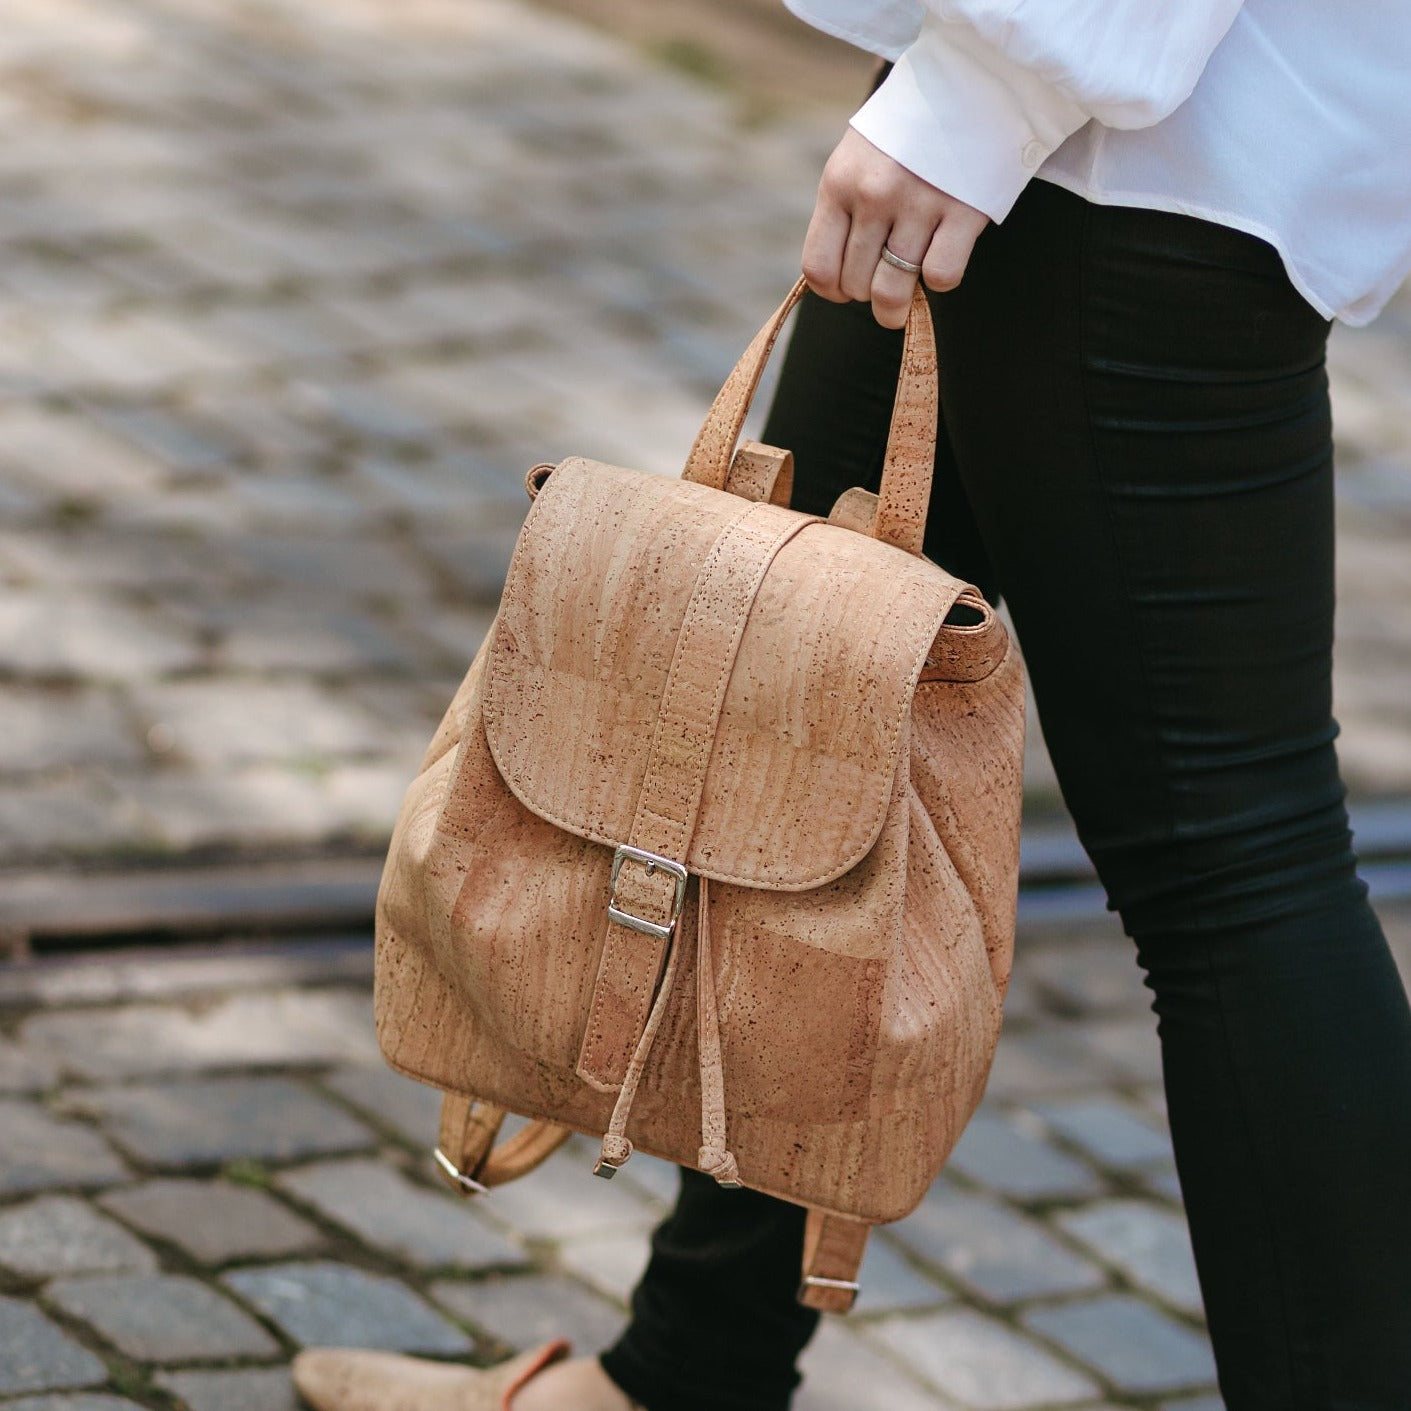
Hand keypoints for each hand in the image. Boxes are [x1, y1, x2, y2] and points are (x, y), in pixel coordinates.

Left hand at [802, 128, 989, 328]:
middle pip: (856, 285)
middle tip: (885, 280)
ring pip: (892, 291)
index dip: (833, 291)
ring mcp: (919, 203)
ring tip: (906, 298)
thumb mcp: (858, 159)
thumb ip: (843, 211)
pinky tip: (942, 257)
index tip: (848, 290)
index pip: (819, 268)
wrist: (970, 81)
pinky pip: (941, 277)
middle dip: (869, 295)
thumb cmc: (908, 131)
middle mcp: (874, 195)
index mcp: (840, 183)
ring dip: (897, 305)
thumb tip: (833, 281)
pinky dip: (940, 279)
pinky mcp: (964, 211)